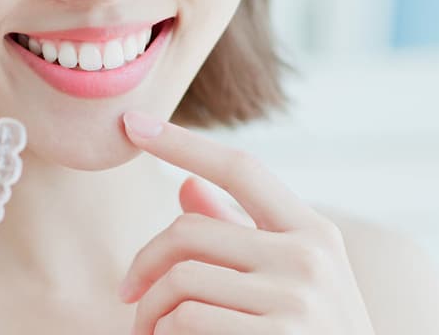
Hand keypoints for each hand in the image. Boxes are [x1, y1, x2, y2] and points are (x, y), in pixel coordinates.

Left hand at [119, 111, 375, 334]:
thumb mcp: (290, 279)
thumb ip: (237, 232)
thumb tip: (185, 184)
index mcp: (312, 233)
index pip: (240, 168)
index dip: (181, 142)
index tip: (131, 123)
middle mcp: (309, 257)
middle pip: (188, 231)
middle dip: (143, 263)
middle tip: (126, 293)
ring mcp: (296, 299)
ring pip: (180, 281)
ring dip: (149, 311)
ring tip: (148, 330)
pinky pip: (185, 321)